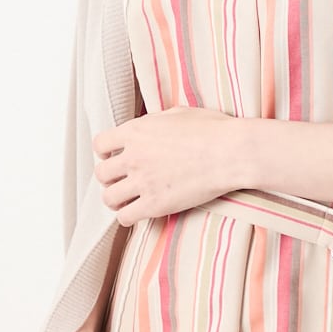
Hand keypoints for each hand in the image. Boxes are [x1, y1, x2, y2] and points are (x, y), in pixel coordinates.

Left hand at [93, 104, 241, 226]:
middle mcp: (133, 157)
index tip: (114, 157)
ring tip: (128, 199)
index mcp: (136, 131)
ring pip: (109, 198)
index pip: (100, 144)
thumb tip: (148, 128)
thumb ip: (154, 122)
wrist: (232, 153)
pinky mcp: (155, 205)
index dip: (105, 152)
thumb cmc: (213, 130)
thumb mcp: (178, 114)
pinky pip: (125, 217)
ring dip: (117, 199)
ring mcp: (143, 182)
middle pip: (102, 173)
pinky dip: (128, 216)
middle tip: (123, 180)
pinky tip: (139, 212)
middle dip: (110, 178)